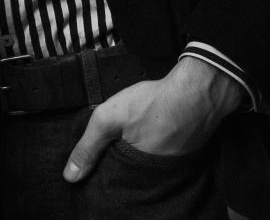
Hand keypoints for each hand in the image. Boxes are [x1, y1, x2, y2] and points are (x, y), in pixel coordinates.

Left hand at [62, 56, 243, 182]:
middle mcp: (159, 175)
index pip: (114, 182)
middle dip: (119, 161)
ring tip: (133, 134)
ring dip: (137, 153)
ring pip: (147, 164)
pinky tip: (150, 130)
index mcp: (139, 173)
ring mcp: (175, 164)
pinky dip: (154, 144)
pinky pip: (164, 154)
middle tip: (117, 140)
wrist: (199, 89)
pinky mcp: (186, 152)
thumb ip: (89, 146)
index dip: (102, 170)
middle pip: (131, 174)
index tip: (95, 159)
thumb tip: (70, 176)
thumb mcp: (110, 118)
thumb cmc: (156, 102)